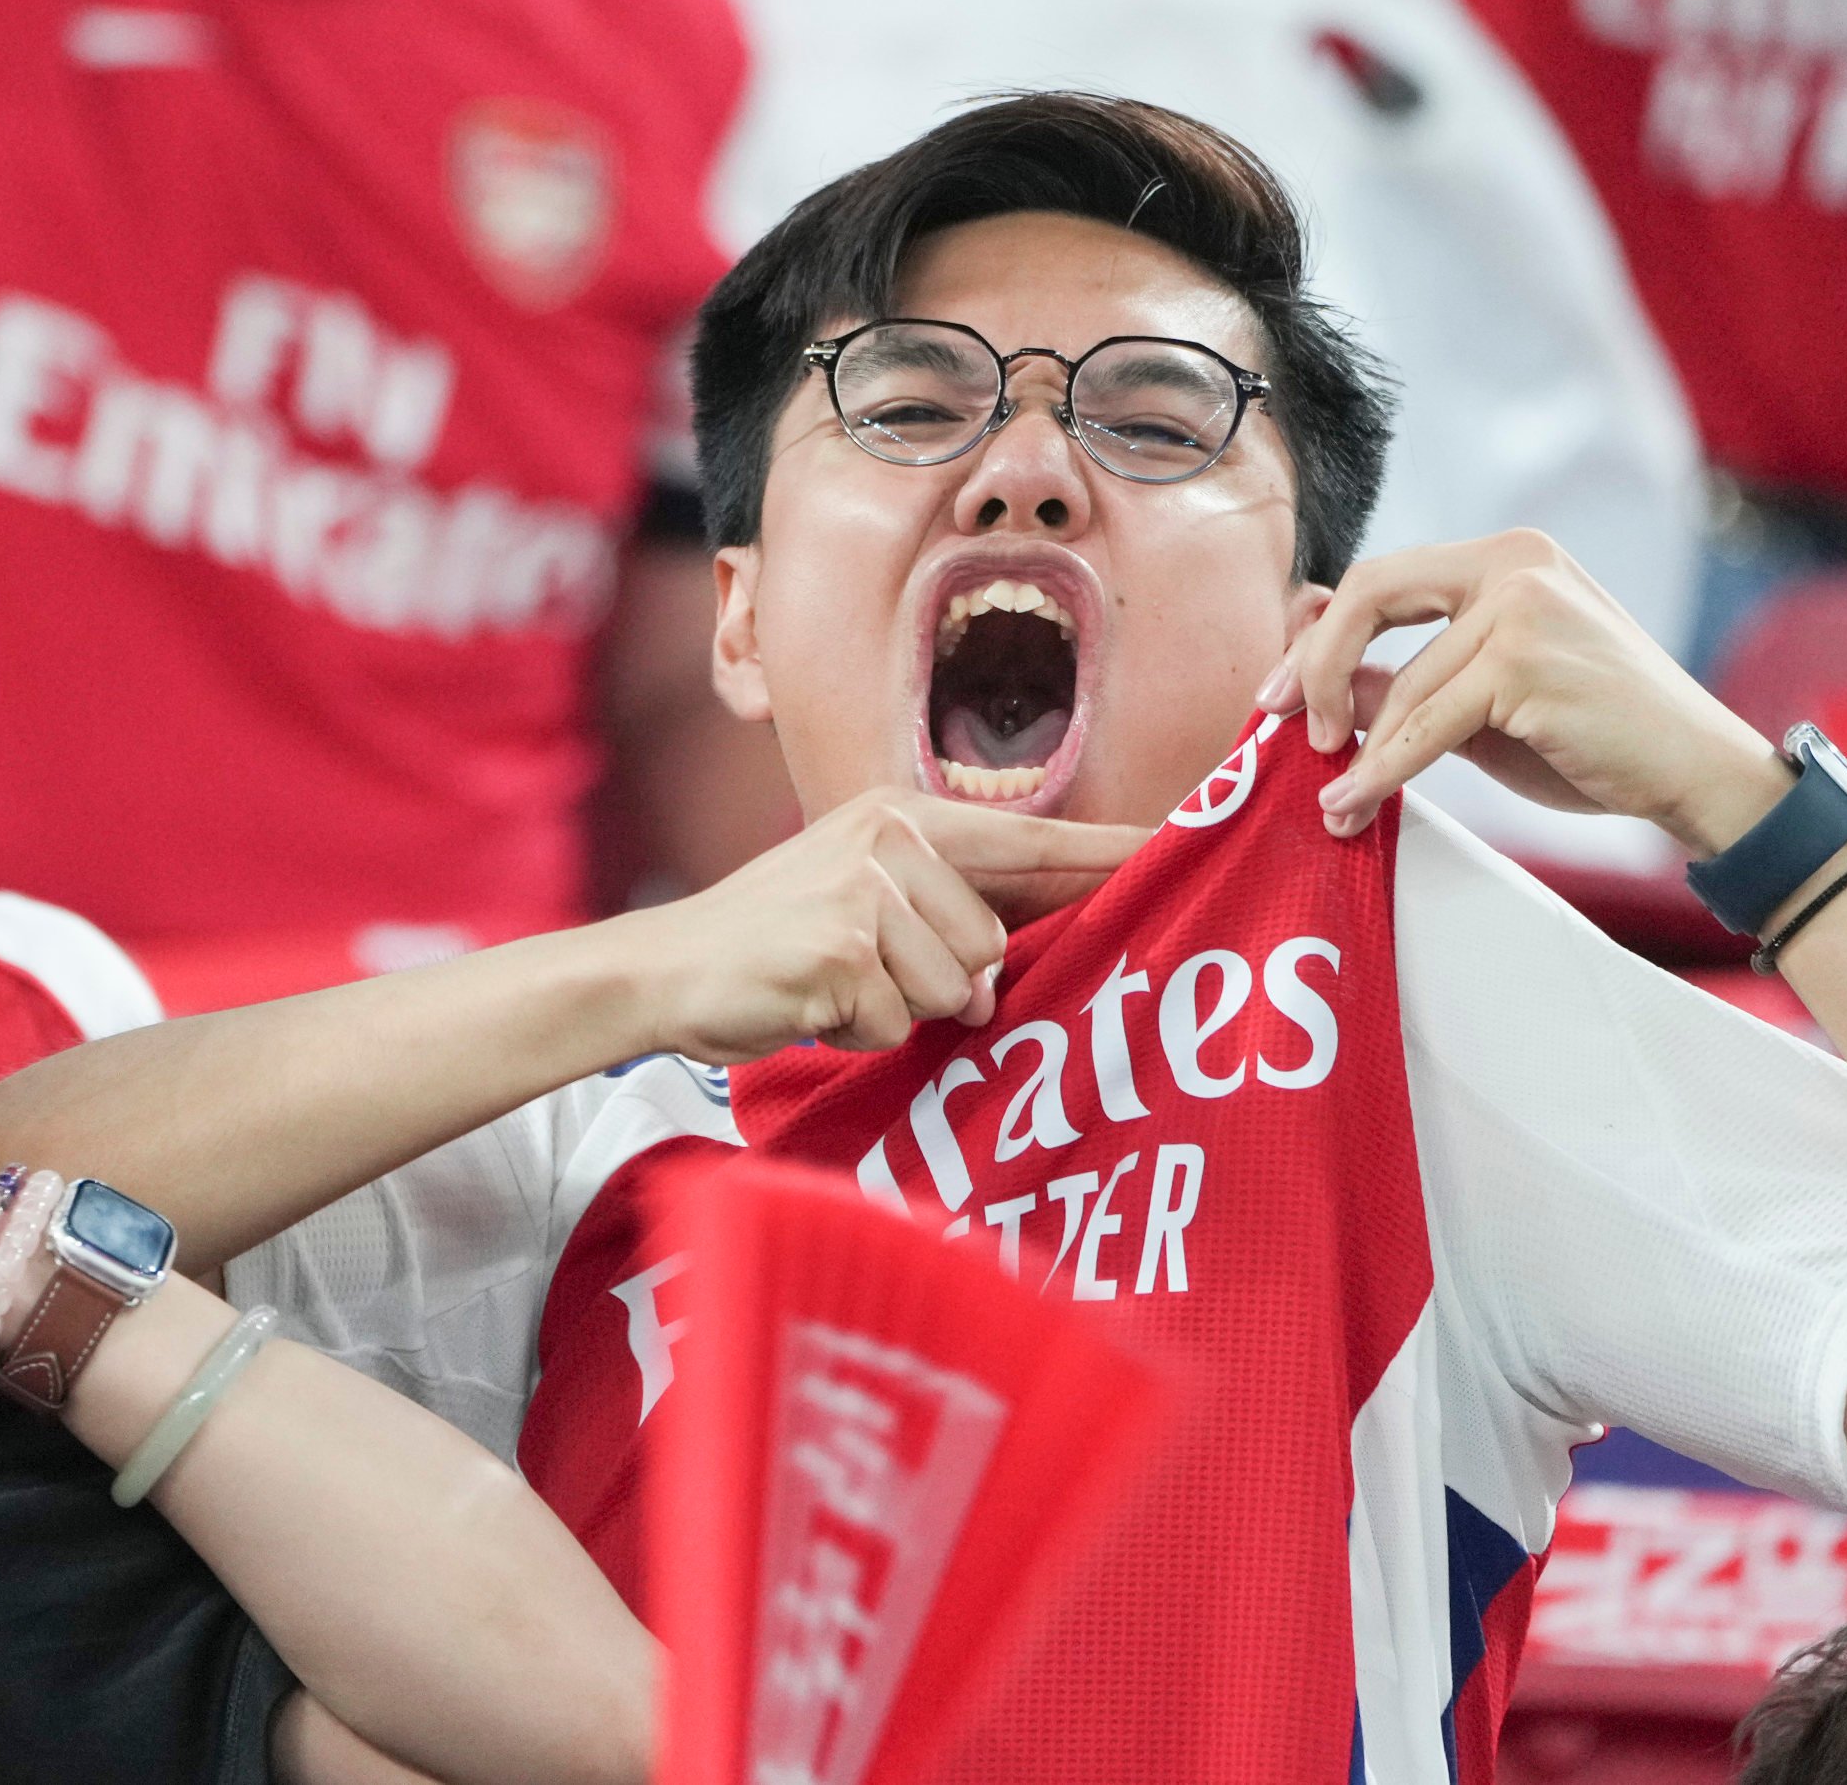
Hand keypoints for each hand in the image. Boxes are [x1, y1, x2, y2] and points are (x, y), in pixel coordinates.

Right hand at [618, 788, 1150, 1062]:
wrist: (664, 970)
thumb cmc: (769, 944)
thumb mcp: (857, 896)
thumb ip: (940, 914)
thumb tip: (1004, 975)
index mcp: (902, 815)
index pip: (1032, 839)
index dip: (1111, 854)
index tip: (1181, 849)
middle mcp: (891, 837)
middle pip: (991, 946)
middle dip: (942, 984)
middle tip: (862, 974)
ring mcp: (866, 890)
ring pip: (955, 990)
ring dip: (897, 1011)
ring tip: (832, 986)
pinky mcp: (843, 948)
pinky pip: (899, 1020)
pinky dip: (858, 1031)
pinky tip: (810, 1004)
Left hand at [1256, 530, 1795, 853]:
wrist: (1696, 772)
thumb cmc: (1595, 738)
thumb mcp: (1484, 704)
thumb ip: (1407, 684)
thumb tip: (1311, 690)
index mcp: (1507, 555)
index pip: (1383, 578)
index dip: (1321, 636)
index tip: (1280, 693)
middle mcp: (1514, 562)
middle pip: (1370, 595)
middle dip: (1312, 664)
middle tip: (1279, 727)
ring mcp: (1522, 606)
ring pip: (1401, 683)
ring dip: (1356, 752)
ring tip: (1333, 802)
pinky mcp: (1527, 661)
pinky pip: (1426, 723)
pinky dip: (1384, 769)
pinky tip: (1357, 799)